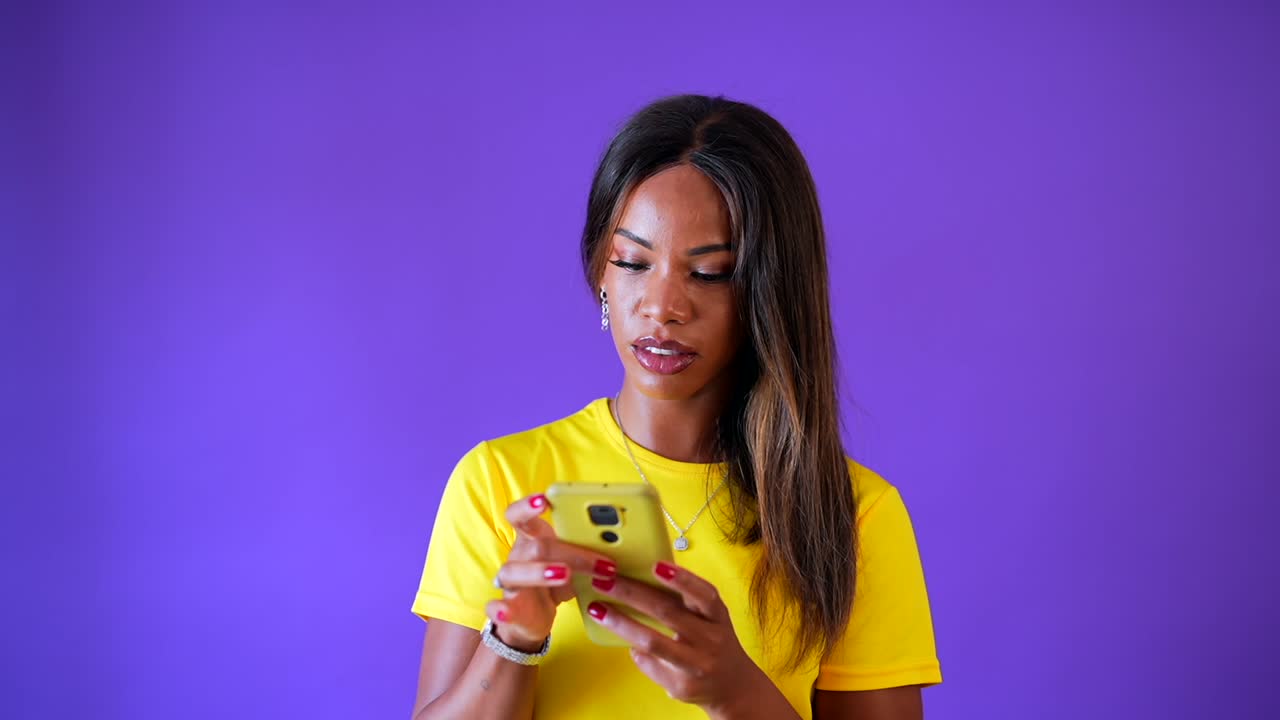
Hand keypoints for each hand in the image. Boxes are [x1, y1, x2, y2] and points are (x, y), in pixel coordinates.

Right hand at [485, 493, 618, 652]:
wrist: (534, 617)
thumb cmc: (559, 580)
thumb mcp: (576, 561)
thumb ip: (592, 547)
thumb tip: (633, 539)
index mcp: (532, 538)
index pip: (520, 514)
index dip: (528, 505)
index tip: (545, 499)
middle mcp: (518, 556)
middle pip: (536, 545)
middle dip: (571, 552)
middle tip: (601, 562)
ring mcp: (511, 583)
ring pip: (514, 572)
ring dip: (540, 572)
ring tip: (565, 574)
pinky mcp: (508, 610)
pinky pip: (496, 607)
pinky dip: (499, 609)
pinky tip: (504, 610)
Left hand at [585, 561, 775, 716]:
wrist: (734, 687)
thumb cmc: (714, 642)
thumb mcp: (710, 619)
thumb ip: (684, 604)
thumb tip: (639, 586)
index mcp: (717, 616)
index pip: (703, 594)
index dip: (681, 579)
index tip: (656, 565)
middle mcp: (710, 638)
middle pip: (668, 612)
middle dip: (632, 593)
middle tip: (605, 580)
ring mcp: (696, 664)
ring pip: (654, 641)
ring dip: (622, 623)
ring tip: (599, 609)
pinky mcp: (682, 685)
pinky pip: (651, 664)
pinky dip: (635, 652)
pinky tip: (624, 643)